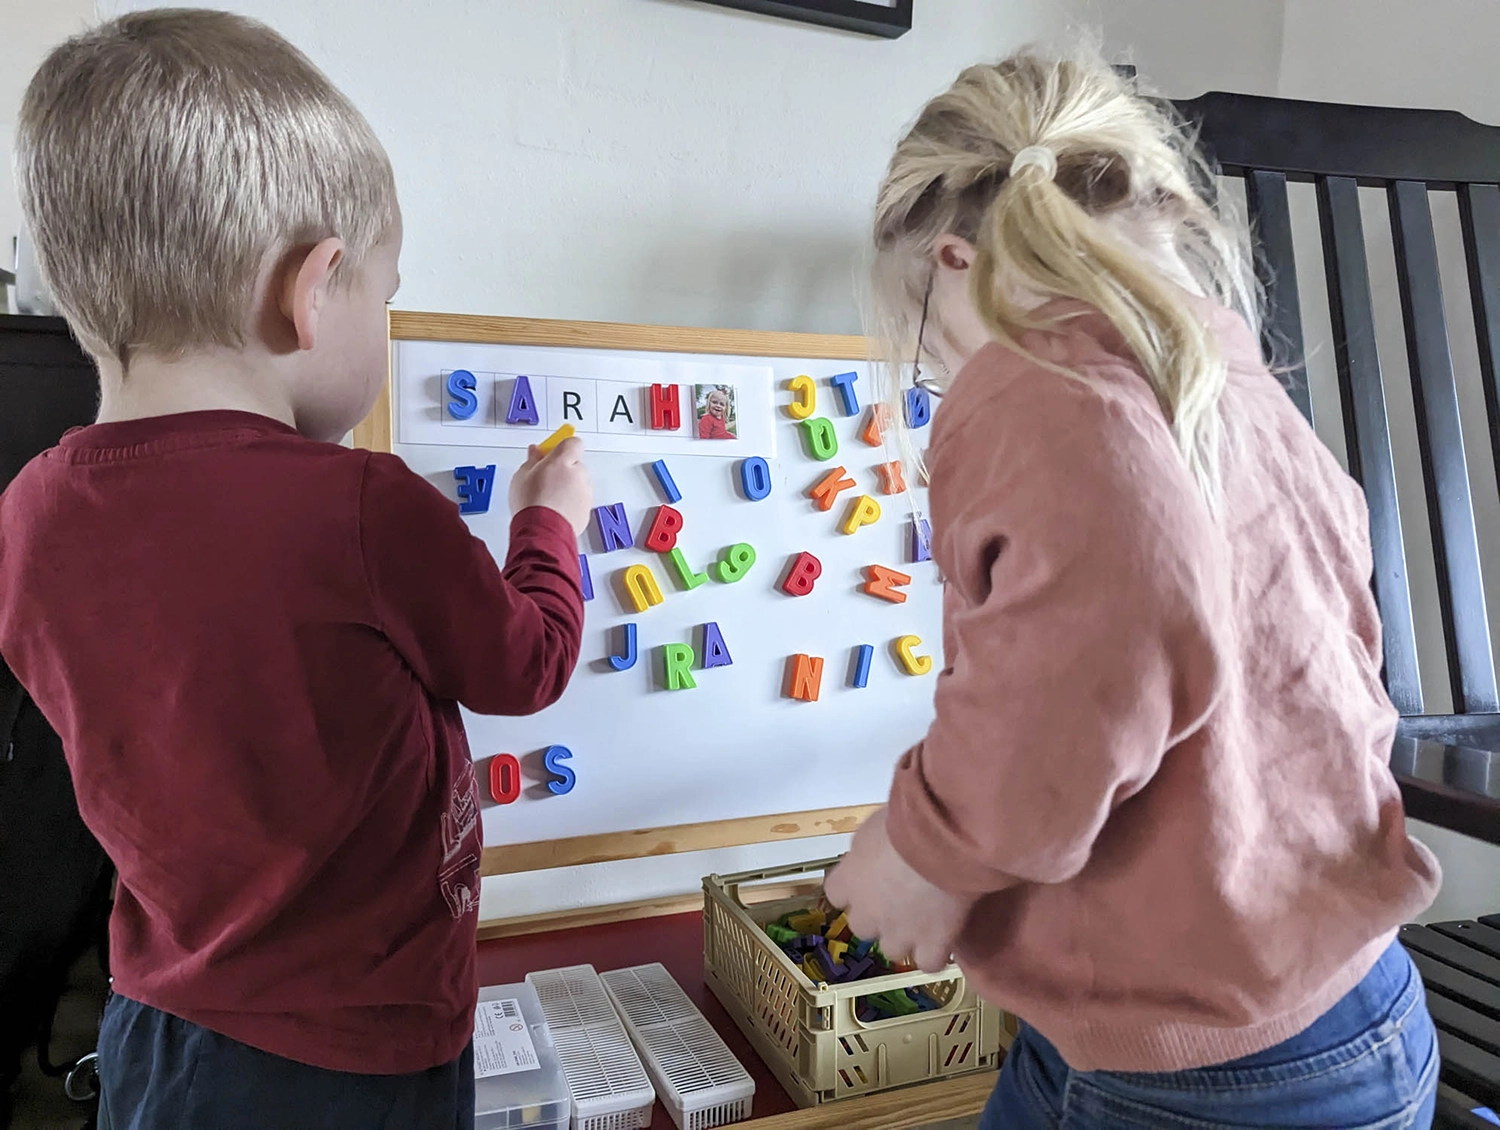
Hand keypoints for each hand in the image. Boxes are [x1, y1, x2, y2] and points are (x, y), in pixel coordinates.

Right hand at [508, 437, 591, 534]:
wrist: (542, 531)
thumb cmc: (532, 503)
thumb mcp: (522, 475)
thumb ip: (532, 460)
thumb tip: (535, 452)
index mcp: (563, 460)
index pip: (572, 442)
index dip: (561, 447)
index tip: (550, 452)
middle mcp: (579, 474)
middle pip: (574, 464)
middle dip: (562, 469)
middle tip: (543, 479)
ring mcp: (585, 492)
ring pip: (577, 484)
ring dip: (566, 487)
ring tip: (546, 499)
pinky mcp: (586, 510)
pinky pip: (579, 501)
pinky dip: (570, 503)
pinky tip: (553, 510)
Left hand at [823, 808, 976, 972]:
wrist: (942, 841)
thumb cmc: (907, 821)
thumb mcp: (874, 825)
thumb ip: (867, 848)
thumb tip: (873, 851)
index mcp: (848, 880)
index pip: (837, 894)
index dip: (855, 888)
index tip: (871, 878)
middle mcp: (867, 913)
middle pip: (863, 926)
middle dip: (880, 916)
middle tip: (903, 896)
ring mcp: (898, 933)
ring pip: (893, 950)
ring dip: (906, 937)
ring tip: (927, 917)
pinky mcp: (932, 944)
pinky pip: (929, 963)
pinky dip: (935, 954)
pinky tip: (945, 939)